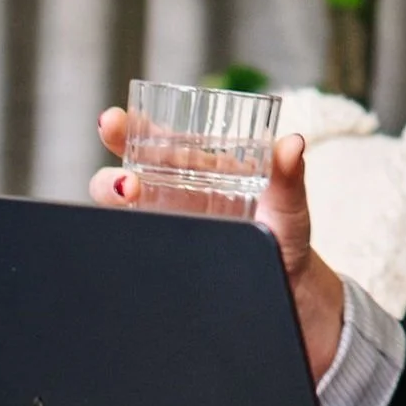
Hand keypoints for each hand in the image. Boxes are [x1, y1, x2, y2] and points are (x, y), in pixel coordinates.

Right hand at [89, 109, 345, 378]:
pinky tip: (121, 237)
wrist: (286, 284)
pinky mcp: (162, 253)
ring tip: (128, 195)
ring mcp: (165, 224)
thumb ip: (289, 175)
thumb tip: (293, 143)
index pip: (159, 141)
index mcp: (201, 167)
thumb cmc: (284, 233)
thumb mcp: (289, 203)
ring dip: (112, 196)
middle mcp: (175, 192)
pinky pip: (131, 241)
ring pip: (121, 205)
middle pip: (129, 172)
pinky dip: (118, 238)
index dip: (131, 127)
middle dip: (113, 167)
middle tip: (125, 179)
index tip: (113, 121)